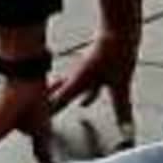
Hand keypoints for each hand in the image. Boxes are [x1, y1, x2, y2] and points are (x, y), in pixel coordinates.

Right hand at [45, 30, 138, 144]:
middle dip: (48, 109)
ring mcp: (83, 72)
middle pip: (57, 96)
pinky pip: (84, 87)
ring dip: (62, 101)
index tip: (35, 128)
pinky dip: (83, 96)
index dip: (45, 115)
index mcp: (77, 82)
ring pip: (68, 91)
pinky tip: (86, 103)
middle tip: (38, 121)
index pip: (56, 103)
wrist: (119, 29)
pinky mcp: (93, 68)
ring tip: (56, 113)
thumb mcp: (119, 86)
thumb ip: (122, 110)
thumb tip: (127, 133)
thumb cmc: (115, 52)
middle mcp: (75, 77)